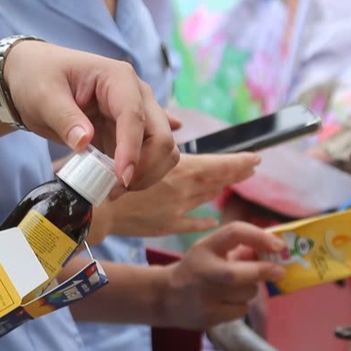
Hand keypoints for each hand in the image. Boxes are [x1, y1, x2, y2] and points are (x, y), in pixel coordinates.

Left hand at [2, 40, 176, 189]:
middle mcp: (136, 95)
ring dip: (146, 175)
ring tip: (112, 189)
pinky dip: (140, 174)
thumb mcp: (44, 95)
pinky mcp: (128, 135)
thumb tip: (84, 141)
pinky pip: (149, 157)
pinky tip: (121, 184)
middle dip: (145, 167)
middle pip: (162, 136)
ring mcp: (136, 115)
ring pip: (163, 150)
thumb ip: (64, 118)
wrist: (32, 78)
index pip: (135, 115)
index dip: (132, 149)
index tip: (122, 178)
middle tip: (114, 189)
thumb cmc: (39, 78)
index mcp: (118, 78)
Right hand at [95, 152, 259, 238]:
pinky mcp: (164, 226)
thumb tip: (175, 124)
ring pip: (206, 199)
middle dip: (236, 173)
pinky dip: (203, 221)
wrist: (95, 209)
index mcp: (178, 169)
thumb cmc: (110, 174)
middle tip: (253, 166)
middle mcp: (183, 190)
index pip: (216, 165)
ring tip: (237, 182)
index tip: (255, 157)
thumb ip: (158, 138)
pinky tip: (212, 220)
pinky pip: (191, 224)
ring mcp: (176, 210)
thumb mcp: (135, 147)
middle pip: (216, 181)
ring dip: (222, 189)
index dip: (237, 162)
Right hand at [159, 223, 289, 329]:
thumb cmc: (196, 269)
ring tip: (237, 289)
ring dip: (251, 289)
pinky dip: (241, 305)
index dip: (260, 237)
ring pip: (246, 293)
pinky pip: (241, 309)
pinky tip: (228, 302)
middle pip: (240, 272)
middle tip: (280, 271)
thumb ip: (237, 249)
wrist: (165, 297)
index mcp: (205, 247)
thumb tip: (272, 252)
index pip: (235, 233)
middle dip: (264, 271)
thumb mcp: (209, 251)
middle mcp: (203, 271)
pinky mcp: (209, 315)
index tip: (278, 245)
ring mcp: (205, 295)